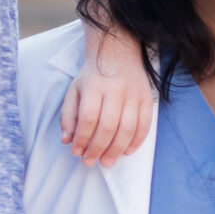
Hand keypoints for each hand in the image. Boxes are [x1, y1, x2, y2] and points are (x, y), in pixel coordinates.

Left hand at [60, 25, 155, 167]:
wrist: (118, 51)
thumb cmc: (93, 75)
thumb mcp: (74, 90)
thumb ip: (69, 115)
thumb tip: (67, 140)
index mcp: (94, 86)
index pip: (88, 118)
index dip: (82, 139)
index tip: (76, 152)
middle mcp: (115, 90)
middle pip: (108, 126)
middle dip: (98, 148)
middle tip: (90, 162)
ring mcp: (134, 94)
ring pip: (127, 128)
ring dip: (116, 149)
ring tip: (107, 161)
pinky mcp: (147, 98)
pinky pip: (145, 124)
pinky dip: (137, 141)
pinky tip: (127, 151)